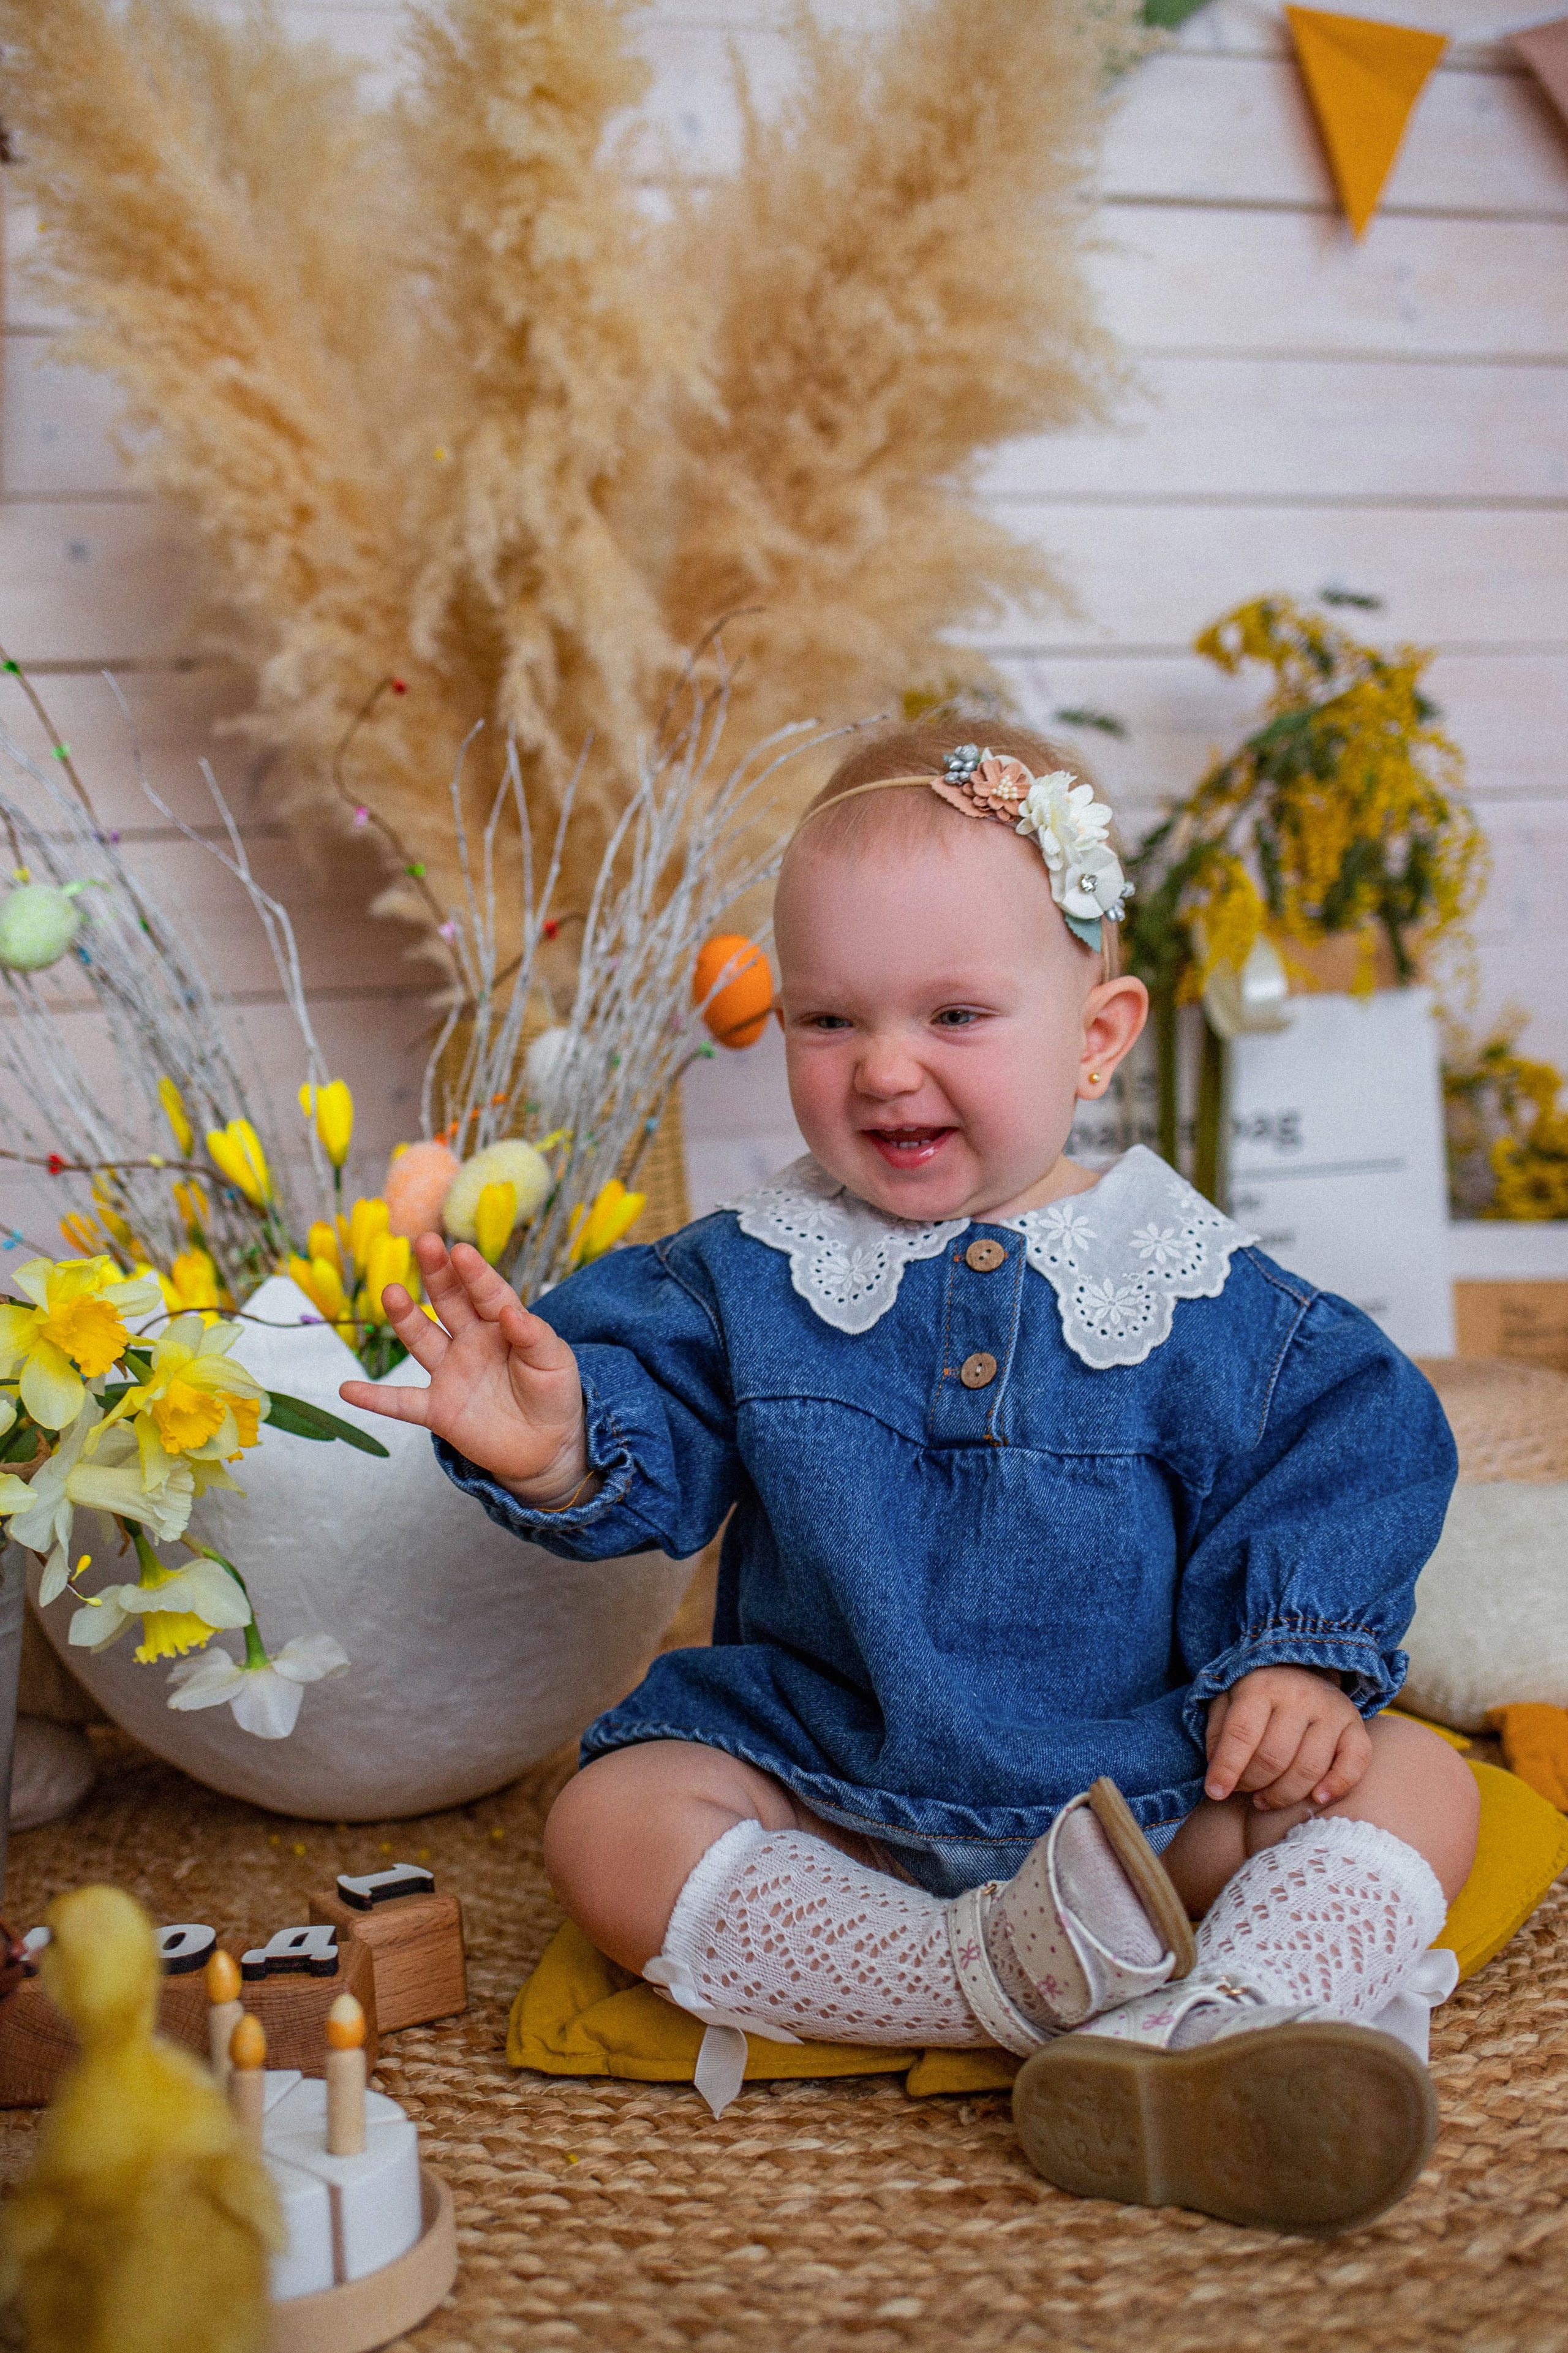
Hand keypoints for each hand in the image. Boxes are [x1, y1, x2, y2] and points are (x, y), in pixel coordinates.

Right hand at [338, 1234, 591, 1506]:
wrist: (548, 1448)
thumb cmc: (553, 1395)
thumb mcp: (554, 1362)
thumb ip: (534, 1337)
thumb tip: (509, 1311)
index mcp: (501, 1324)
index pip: (487, 1292)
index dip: (474, 1273)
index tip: (460, 1250)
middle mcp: (470, 1342)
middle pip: (449, 1301)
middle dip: (437, 1273)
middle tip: (424, 1242)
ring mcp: (451, 1374)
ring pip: (422, 1339)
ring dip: (405, 1317)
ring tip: (391, 1292)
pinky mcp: (438, 1410)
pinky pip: (401, 1403)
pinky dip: (375, 1399)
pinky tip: (348, 1389)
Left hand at [1204, 1666, 1370, 1810]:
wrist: (1301, 1667)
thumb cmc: (1257, 1695)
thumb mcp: (1227, 1701)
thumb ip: (1218, 1735)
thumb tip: (1219, 1778)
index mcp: (1261, 1686)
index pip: (1242, 1734)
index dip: (1227, 1769)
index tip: (1215, 1792)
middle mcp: (1299, 1695)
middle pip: (1274, 1758)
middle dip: (1253, 1784)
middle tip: (1244, 1791)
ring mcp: (1331, 1710)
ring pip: (1308, 1768)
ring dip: (1283, 1795)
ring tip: (1264, 1799)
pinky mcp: (1355, 1724)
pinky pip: (1354, 1763)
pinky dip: (1336, 1786)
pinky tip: (1316, 1798)